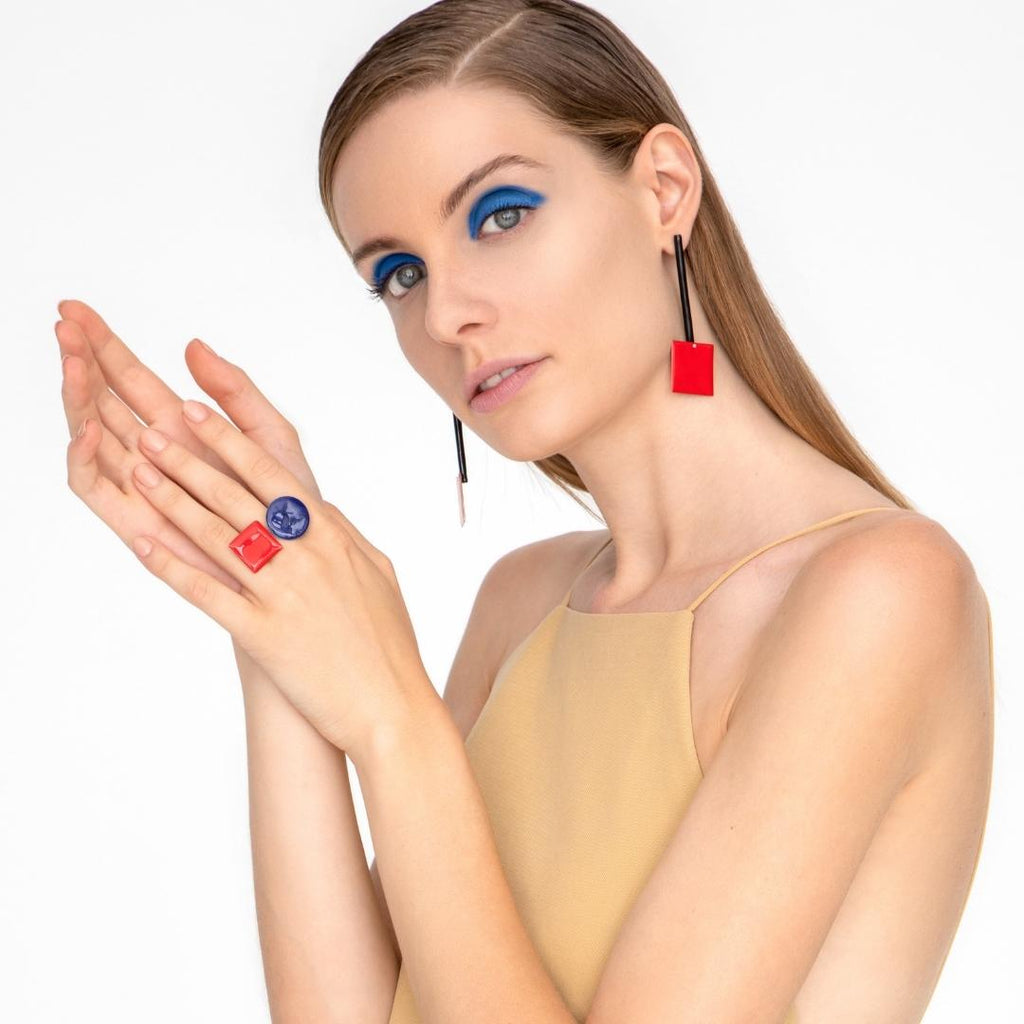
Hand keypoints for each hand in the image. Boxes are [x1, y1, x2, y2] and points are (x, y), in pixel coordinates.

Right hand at [56, 298, 321, 596]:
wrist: (295, 562)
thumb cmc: (289, 503)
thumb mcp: (271, 434)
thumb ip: (235, 391)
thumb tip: (193, 346)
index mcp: (184, 428)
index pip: (132, 379)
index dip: (105, 345)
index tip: (77, 309)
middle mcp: (154, 453)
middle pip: (102, 400)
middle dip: (81, 361)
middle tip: (64, 323)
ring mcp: (139, 487)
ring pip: (92, 435)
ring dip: (77, 398)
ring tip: (73, 361)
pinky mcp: (134, 521)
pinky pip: (95, 487)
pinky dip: (84, 456)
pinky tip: (89, 426)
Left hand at [66, 359, 427, 759]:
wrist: (392, 708)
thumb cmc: (389, 644)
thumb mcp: (377, 573)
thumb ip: (344, 534)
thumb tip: (317, 507)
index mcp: (333, 537)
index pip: (272, 475)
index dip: (229, 442)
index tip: (197, 414)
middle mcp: (306, 556)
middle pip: (237, 496)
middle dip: (189, 459)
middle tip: (152, 430)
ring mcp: (283, 594)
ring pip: (216, 535)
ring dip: (172, 500)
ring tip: (139, 472)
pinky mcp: (262, 634)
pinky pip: (207, 591)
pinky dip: (171, 565)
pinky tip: (142, 542)